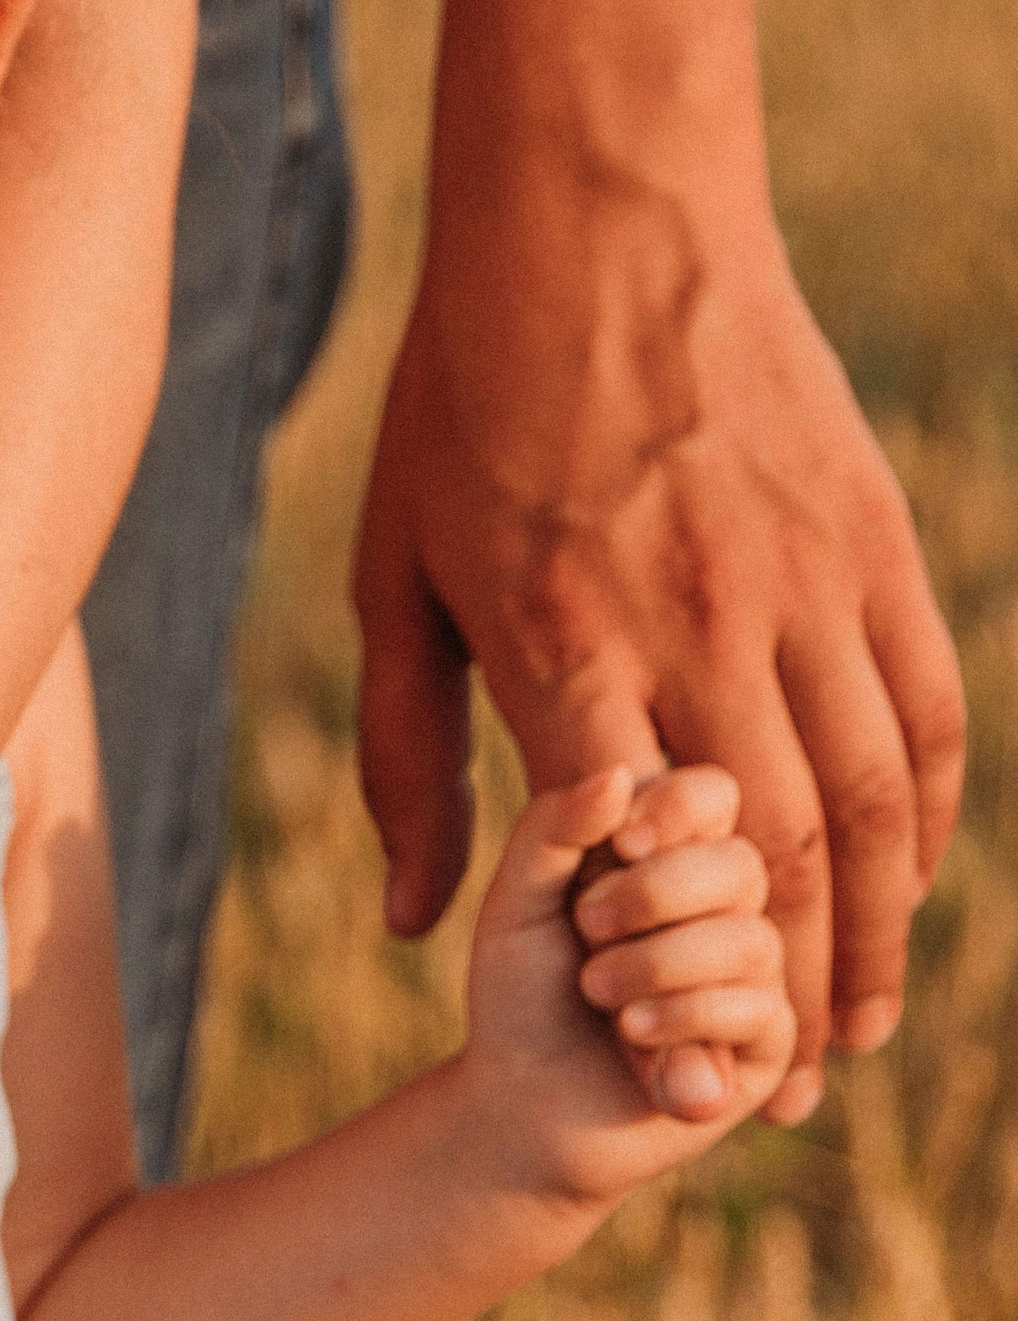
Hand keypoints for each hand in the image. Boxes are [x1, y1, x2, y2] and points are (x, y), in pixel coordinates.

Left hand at [356, 215, 963, 1122]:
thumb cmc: (466, 406)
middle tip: (776, 1094)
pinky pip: (923, 709)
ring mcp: (801, 586)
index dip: (658, 985)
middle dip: (780, 1000)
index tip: (665, 1073)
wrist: (600, 226)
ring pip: (868, 805)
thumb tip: (414, 920)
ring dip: (874, 934)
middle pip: (770, 864)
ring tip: (856, 1028)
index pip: (630, 870)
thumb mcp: (394, 579)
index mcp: (565, 651)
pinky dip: (926, 813)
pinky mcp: (871, 543)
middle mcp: (697, 632)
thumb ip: (404, 756)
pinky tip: (907, 881)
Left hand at [459, 764, 793, 1208]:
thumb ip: (554, 830)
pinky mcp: (768, 1047)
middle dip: (655, 895)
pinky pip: (759, 1010)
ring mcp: (756, 975)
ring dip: (656, 967)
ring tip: (596, 994)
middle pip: (742, 863)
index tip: (616, 844)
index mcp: (673, 851)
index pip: (715, 793)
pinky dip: (682, 1020)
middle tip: (587, 930)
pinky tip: (632, 1039)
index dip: (676, 809)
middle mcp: (727, 906)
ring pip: (750, 940)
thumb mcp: (517, 900)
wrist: (519, 1103)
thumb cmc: (521, 992)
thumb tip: (618, 773)